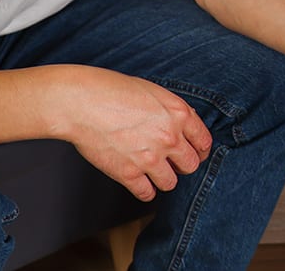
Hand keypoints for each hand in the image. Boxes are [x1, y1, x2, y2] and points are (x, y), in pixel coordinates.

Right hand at [52, 67, 213, 201]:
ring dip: (163, 178)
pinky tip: (139, 182)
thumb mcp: (153, 91)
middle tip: (173, 163)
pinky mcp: (128, 173)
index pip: (204, 142)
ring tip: (153, 171)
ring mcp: (149, 157)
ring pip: (171, 183)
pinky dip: (144, 190)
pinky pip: (147, 194)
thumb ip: (173, 111)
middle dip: (183, 165)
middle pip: (191, 165)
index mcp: (178, 114)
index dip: (200, 150)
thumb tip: (186, 125)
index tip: (195, 153)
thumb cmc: (113, 90)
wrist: (81, 102)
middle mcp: (169, 137)